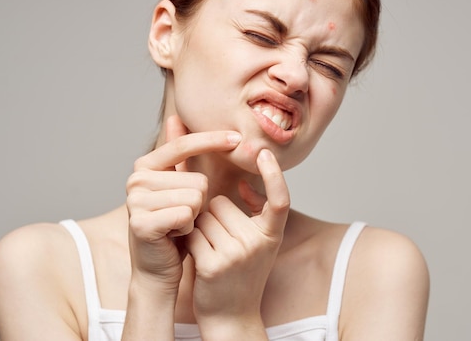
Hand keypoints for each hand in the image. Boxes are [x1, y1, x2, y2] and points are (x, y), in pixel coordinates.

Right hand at [125, 115, 240, 290]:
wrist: (158, 269)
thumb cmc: (173, 226)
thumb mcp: (179, 186)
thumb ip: (179, 154)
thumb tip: (175, 118)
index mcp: (145, 166)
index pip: (184, 145)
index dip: (213, 140)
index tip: (238, 138)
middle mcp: (136, 180)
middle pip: (198, 179)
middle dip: (201, 201)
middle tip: (183, 216)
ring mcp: (135, 201)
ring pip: (195, 197)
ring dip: (195, 216)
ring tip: (178, 226)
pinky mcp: (141, 223)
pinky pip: (186, 215)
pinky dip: (188, 229)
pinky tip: (175, 236)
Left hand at [187, 149, 289, 326]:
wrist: (231, 317)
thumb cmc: (242, 274)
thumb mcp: (258, 244)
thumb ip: (255, 213)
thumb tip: (244, 184)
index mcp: (272, 235)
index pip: (280, 199)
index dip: (274, 174)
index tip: (265, 153)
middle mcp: (258, 243)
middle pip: (222, 203)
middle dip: (214, 215)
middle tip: (221, 242)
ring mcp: (236, 254)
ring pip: (204, 216)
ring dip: (200, 227)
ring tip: (211, 251)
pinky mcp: (213, 264)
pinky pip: (193, 233)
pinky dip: (190, 241)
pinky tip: (199, 259)